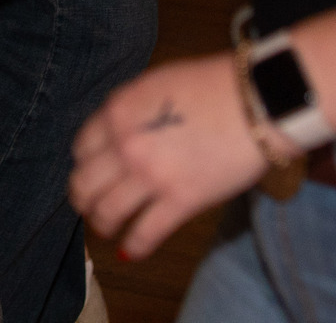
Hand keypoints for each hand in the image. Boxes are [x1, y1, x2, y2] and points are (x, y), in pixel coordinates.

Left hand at [70, 54, 269, 261]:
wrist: (255, 102)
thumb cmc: (213, 85)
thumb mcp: (156, 84)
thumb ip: (131, 111)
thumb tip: (119, 133)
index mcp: (118, 112)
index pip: (81, 148)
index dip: (83, 165)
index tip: (91, 173)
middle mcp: (125, 145)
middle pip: (84, 183)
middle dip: (83, 199)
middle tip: (89, 206)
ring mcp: (150, 175)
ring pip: (106, 212)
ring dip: (102, 224)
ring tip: (107, 229)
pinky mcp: (180, 201)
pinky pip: (144, 233)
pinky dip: (133, 247)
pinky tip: (130, 251)